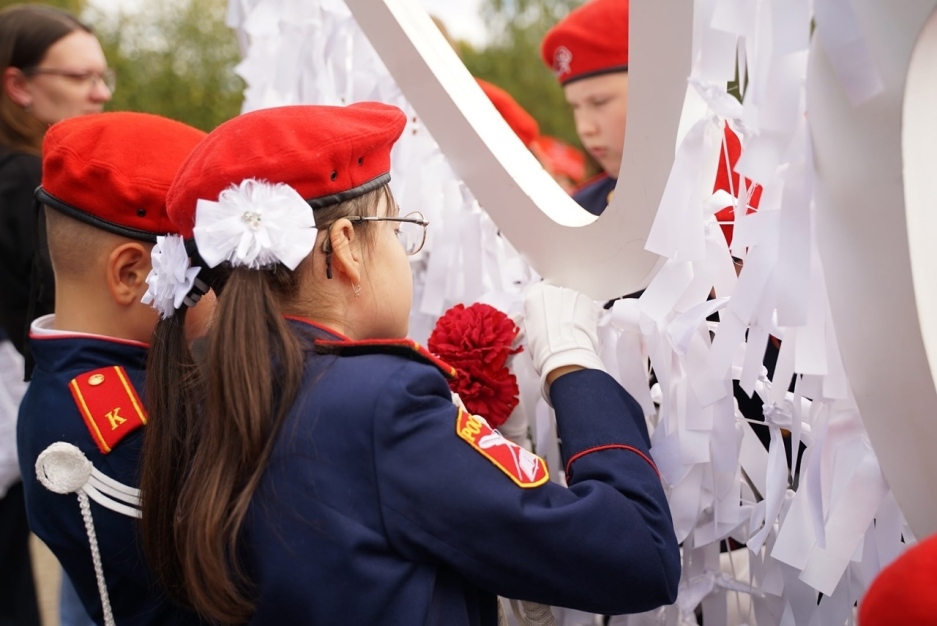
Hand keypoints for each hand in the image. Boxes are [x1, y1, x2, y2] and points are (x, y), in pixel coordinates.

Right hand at [523, 282, 605, 402]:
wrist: (564, 354)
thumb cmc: (544, 347)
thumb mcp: (531, 332)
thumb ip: (536, 320)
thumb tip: (540, 322)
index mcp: (535, 296)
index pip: (538, 295)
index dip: (543, 308)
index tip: (545, 317)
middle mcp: (553, 290)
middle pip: (557, 296)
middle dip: (559, 309)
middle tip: (559, 326)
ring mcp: (572, 295)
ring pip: (573, 301)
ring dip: (573, 312)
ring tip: (573, 330)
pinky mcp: (588, 302)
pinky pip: (587, 307)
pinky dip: (587, 316)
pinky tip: (583, 330)